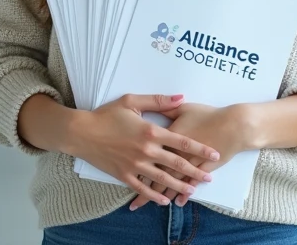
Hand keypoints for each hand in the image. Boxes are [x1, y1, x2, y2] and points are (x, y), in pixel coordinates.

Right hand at [68, 94, 218, 206]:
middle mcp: (146, 151)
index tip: (214, 153)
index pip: (182, 142)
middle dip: (195, 171)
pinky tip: (164, 200)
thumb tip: (181, 97)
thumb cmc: (107, 115)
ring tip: (192, 190)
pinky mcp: (124, 175)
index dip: (200, 148)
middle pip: (177, 163)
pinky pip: (143, 188)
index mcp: (151, 132)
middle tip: (209, 177)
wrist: (82, 132)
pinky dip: (155, 196)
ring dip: (179, 185)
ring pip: (163, 179)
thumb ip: (158, 101)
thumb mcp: (132, 102)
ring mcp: (135, 165)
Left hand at [129, 103, 254, 210]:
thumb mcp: (183, 108)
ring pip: (172, 182)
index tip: (124, 174)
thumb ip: (165, 106)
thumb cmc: (208, 114)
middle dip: (145, 190)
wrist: (234, 125)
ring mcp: (189, 163)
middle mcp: (175, 153)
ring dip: (162, 195)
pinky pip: (188, 184)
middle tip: (134, 204)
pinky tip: (176, 202)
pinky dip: (182, 193)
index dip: (136, 165)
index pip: (148, 154)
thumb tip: (152, 109)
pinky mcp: (202, 169)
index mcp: (166, 137)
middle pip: (157, 174)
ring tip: (152, 206)